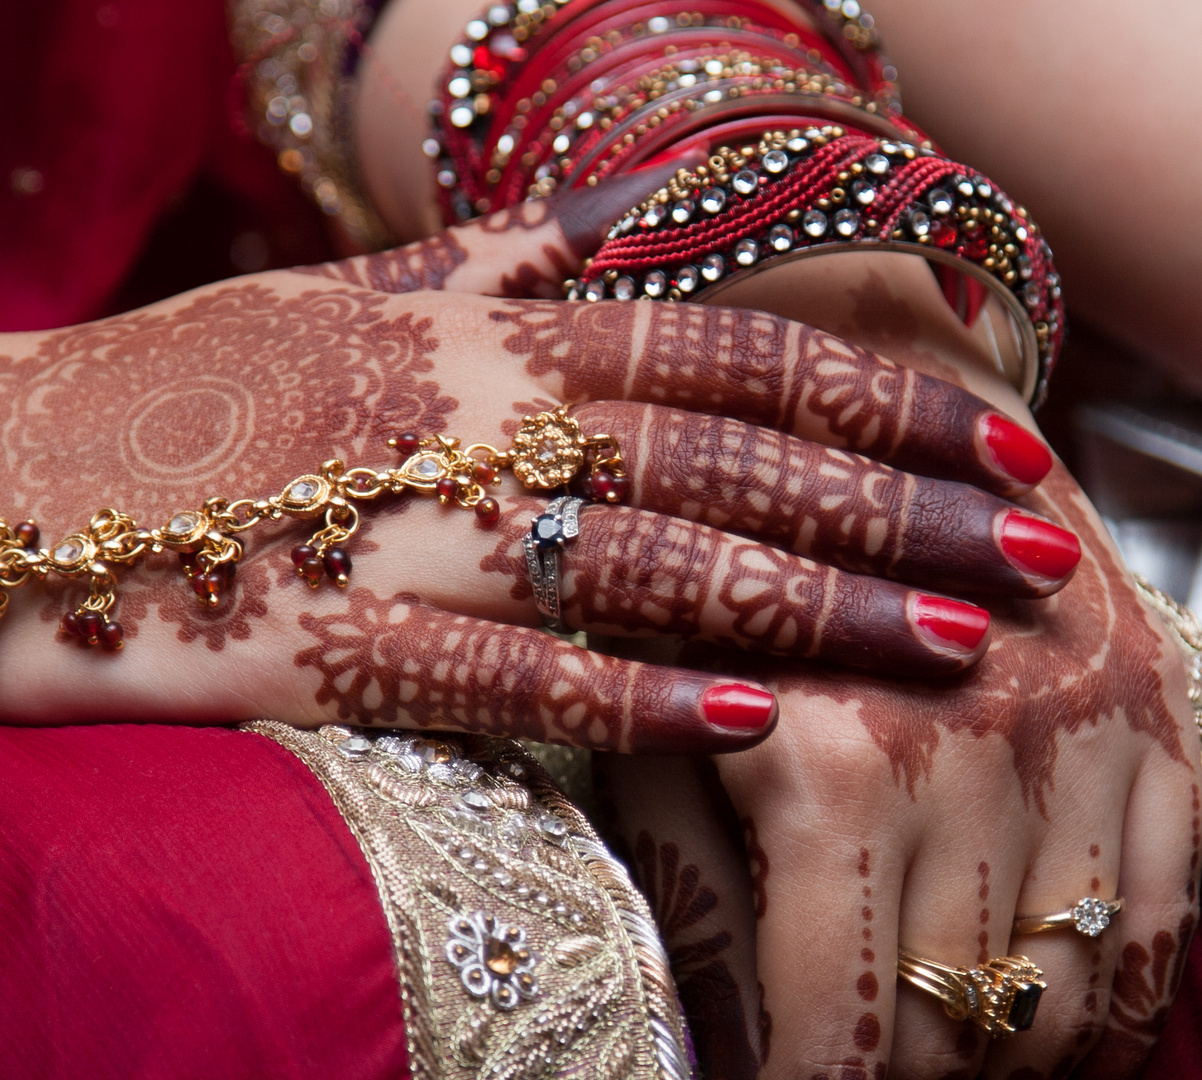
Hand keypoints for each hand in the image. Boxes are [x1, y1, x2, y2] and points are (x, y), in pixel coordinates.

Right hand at [0, 208, 1065, 756]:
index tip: (987, 441)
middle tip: (1027, 557)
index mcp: (456, 324)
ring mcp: (388, 528)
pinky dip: (623, 699)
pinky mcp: (313, 644)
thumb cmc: (141, 390)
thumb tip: (587, 238)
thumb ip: (468, 271)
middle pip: (715, 449)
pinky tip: (739, 727)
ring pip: (644, 558)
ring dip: (808, 605)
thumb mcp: (318, 297)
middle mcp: (449, 410)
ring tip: (944, 649)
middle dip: (890, 506)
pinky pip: (496, 675)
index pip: (711, 345)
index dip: (864, 394)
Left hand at [602, 254, 1199, 1078]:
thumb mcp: (651, 713)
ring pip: (1083, 986)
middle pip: (965, 1026)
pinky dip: (1130, 999)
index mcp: (832, 761)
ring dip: (1017, 1061)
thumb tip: (716, 1044)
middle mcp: (978, 749)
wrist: (858, 383)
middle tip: (840, 1079)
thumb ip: (689, 885)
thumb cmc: (715, 556)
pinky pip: (1181, 909)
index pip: (839, 1026)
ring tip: (945, 1071)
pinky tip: (1071, 1038)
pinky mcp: (1164, 707)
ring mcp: (1090, 730)